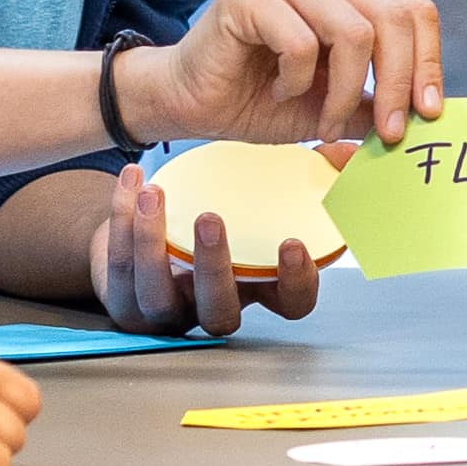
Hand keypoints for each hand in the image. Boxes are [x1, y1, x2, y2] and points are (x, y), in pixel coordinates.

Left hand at [96, 161, 332, 338]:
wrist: (143, 235)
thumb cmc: (219, 212)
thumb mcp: (263, 199)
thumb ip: (312, 177)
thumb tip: (349, 153)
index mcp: (257, 290)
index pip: (290, 306)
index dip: (294, 284)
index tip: (290, 244)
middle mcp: (212, 309)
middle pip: (219, 313)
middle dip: (214, 267)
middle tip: (211, 218)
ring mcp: (165, 311)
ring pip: (158, 294)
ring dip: (152, 243)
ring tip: (154, 194)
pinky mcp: (123, 300)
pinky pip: (118, 265)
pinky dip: (120, 218)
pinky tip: (132, 179)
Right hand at [113, 0, 442, 149]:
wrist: (189, 103)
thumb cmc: (260, 99)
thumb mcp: (334, 105)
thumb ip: (377, 100)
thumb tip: (429, 115)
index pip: (413, 9)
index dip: (428, 61)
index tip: (429, 113)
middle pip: (391, 18)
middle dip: (397, 84)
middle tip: (387, 134)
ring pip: (353, 32)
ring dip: (344, 92)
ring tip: (322, 121)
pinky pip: (302, 44)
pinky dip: (297, 82)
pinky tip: (276, 91)